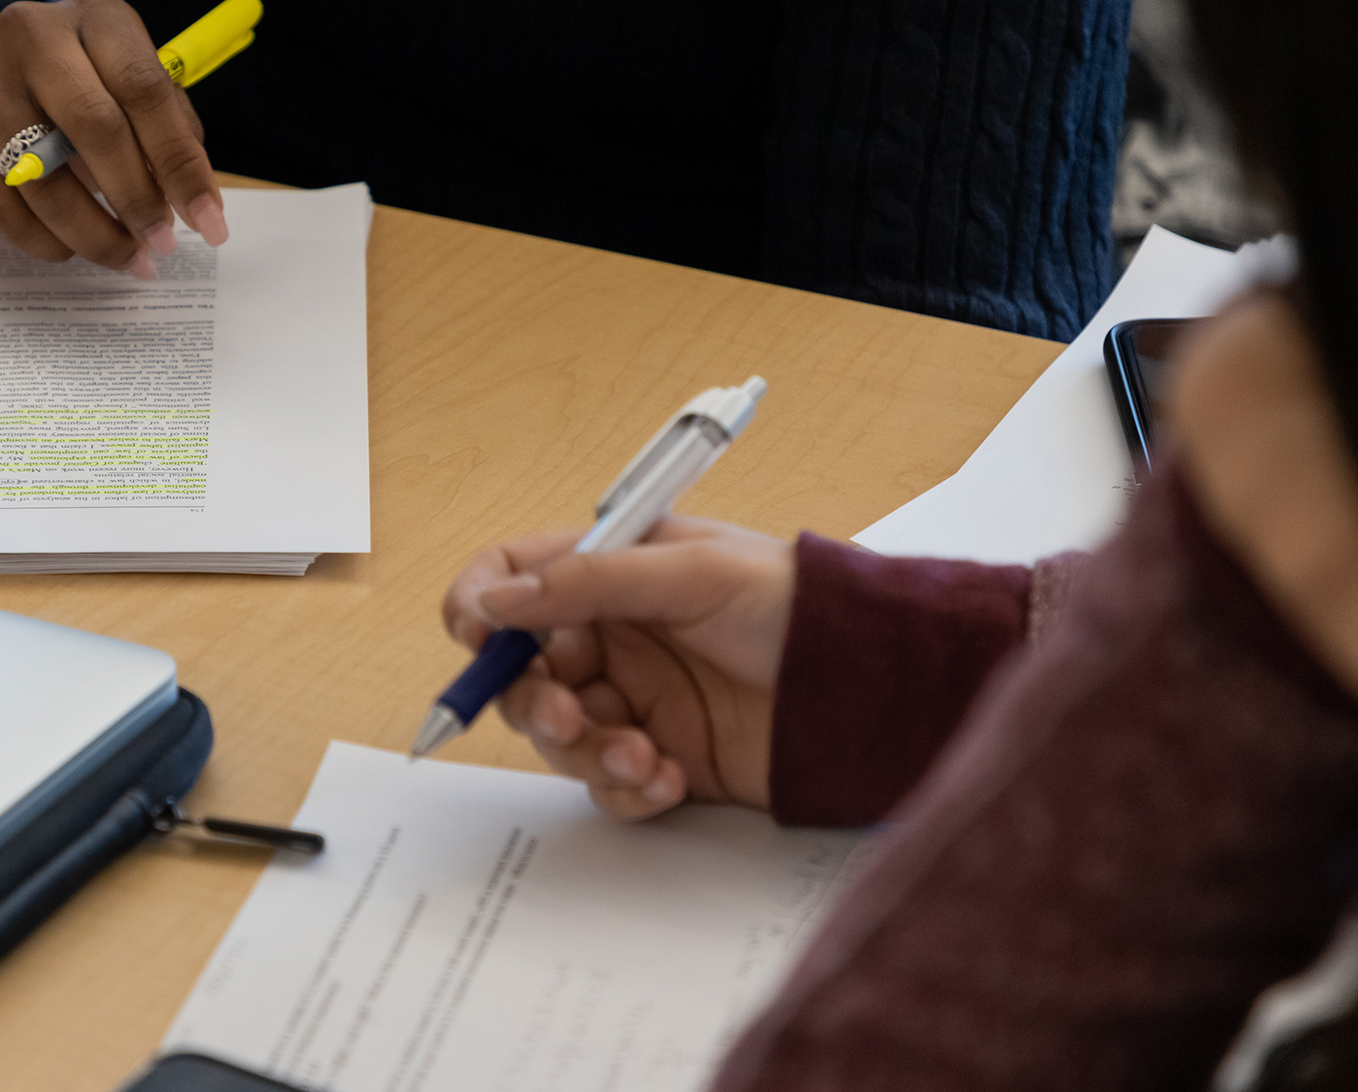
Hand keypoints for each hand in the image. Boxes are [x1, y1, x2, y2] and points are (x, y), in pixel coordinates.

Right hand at [0, 0, 228, 273]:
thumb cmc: (71, 103)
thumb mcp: (125, 95)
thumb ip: (168, 134)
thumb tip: (199, 203)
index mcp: (94, 16)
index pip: (146, 89)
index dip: (182, 163)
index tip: (210, 223)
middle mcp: (31, 35)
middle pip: (97, 127)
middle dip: (139, 200)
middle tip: (163, 246)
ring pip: (47, 180)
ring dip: (97, 235)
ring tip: (127, 258)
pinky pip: (7, 211)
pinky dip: (49, 242)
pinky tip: (69, 247)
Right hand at [441, 518, 795, 820]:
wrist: (878, 689)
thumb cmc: (798, 605)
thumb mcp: (693, 573)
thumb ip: (588, 582)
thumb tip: (496, 598)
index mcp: (614, 570)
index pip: (515, 575)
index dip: (482, 604)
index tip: (479, 637)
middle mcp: (615, 634)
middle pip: (523, 669)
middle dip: (532, 698)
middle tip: (564, 717)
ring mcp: (636, 700)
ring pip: (559, 735)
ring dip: (586, 750)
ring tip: (641, 755)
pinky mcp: (663, 759)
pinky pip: (608, 784)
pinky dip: (626, 788)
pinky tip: (668, 778)